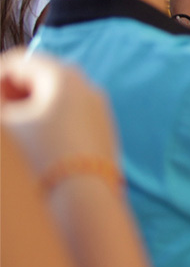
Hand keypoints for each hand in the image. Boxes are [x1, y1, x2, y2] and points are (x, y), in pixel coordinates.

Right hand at [0, 51, 118, 175]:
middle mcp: (88, 87)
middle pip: (38, 78)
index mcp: (64, 75)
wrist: (82, 204)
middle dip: (9, 96)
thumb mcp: (2, 129)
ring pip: (53, 101)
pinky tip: (32, 150)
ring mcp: (99, 112)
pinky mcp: (103, 136)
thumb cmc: (36, 160)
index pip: (17, 62)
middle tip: (1, 120)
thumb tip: (4, 104)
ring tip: (13, 138)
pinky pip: (68, 120)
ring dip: (26, 112)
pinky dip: (45, 126)